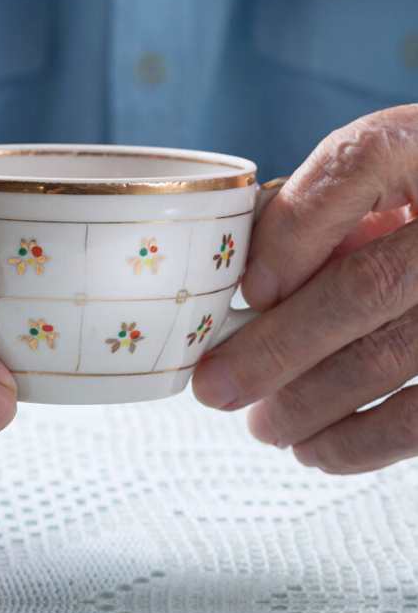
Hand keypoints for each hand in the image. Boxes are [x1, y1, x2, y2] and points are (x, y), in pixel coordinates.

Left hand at [192, 105, 417, 472]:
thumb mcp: (384, 181)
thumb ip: (323, 209)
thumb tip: (252, 288)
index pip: (364, 162)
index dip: (296, 229)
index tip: (250, 290)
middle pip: (370, 281)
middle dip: (277, 348)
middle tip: (214, 388)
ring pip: (398, 352)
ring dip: (313, 403)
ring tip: (265, 426)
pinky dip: (367, 442)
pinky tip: (321, 450)